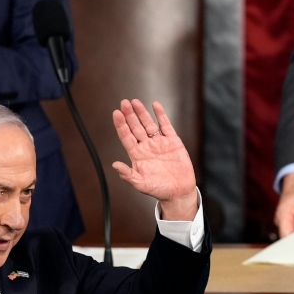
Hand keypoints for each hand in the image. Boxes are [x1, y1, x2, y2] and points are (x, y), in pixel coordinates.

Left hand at [111, 99, 197, 220]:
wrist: (179, 192)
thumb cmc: (159, 190)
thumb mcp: (141, 184)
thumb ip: (128, 175)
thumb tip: (115, 165)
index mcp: (137, 155)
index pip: (126, 137)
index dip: (121, 125)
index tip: (116, 113)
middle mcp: (146, 147)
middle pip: (135, 127)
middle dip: (129, 115)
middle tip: (124, 103)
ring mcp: (159, 143)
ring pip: (148, 124)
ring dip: (142, 113)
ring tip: (135, 102)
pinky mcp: (173, 141)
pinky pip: (165, 126)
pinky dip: (160, 115)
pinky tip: (155, 105)